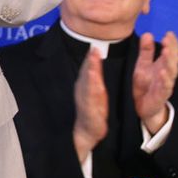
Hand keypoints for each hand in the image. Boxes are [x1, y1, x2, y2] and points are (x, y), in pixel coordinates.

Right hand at [72, 48, 108, 164]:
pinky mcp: (88, 111)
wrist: (86, 131)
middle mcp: (83, 90)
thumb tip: (94, 63)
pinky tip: (95, 82)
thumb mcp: (95, 92)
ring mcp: (85, 100)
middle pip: (87, 74)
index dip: (91, 59)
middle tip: (93, 49)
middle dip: (90, 62)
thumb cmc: (93, 110)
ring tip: (93, 62)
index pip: (88, 70)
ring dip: (90, 73)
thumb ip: (94, 78)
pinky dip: (92, 89)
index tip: (94, 47)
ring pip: (88, 84)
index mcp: (86, 85)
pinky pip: (90, 99)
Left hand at [132, 30, 177, 132]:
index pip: (172, 51)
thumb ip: (146, 51)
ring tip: (167, 51)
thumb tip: (148, 33)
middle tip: (168, 39)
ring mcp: (165, 84)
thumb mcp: (143, 65)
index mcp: (164, 65)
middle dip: (172, 49)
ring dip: (170, 62)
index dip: (172, 43)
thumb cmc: (145, 84)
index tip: (169, 33)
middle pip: (173, 60)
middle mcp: (167, 73)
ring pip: (172, 72)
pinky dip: (165, 79)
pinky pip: (165, 87)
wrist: (143, 106)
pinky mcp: (161, 95)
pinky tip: (162, 72)